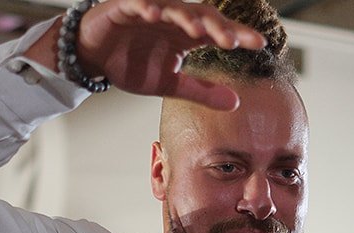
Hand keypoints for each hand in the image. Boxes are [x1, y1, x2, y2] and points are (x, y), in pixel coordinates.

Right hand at [73, 0, 266, 108]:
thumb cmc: (132, 64)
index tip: (260, 45)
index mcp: (186, 35)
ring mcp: (150, 10)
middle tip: (233, 41)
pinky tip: (154, 14)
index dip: (239, 36)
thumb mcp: (169, 84)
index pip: (218, 32)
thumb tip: (236, 103)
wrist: (93, 57)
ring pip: (173, 7)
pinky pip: (137, 3)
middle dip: (218, 27)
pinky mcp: (124, 7)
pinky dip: (146, 7)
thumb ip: (201, 91)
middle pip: (201, 17)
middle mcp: (173, 19)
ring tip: (199, 29)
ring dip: (186, 16)